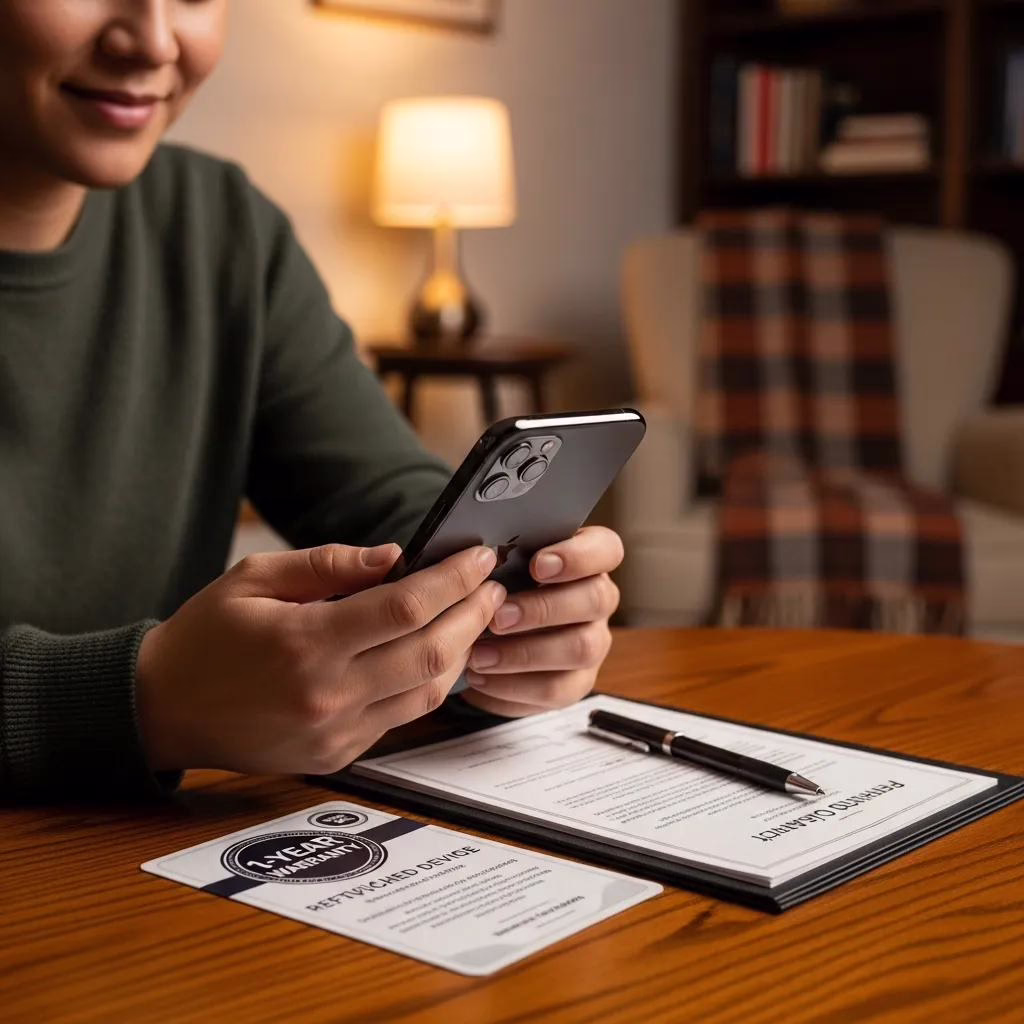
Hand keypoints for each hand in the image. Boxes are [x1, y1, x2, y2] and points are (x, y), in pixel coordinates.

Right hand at [135, 542, 504, 774]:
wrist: (163, 710)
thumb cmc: (206, 636)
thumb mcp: (254, 579)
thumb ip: (328, 565)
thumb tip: (395, 557)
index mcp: (305, 643)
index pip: (405, 607)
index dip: (453, 579)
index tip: (478, 557)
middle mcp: (328, 694)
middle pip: (431, 653)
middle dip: (473, 615)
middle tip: (492, 586)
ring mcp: (337, 732)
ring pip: (429, 692)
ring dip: (463, 652)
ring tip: (476, 617)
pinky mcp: (338, 755)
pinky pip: (403, 716)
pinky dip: (431, 683)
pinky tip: (438, 654)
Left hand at [460, 525, 622, 716]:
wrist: (487, 636)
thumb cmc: (496, 586)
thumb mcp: (497, 565)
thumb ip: (500, 556)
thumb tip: (479, 558)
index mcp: (587, 559)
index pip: (606, 549)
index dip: (578, 557)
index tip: (537, 565)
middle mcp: (598, 599)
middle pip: (596, 599)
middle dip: (543, 609)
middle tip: (498, 617)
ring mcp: (594, 642)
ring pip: (581, 648)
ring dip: (525, 653)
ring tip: (480, 655)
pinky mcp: (578, 681)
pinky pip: (557, 689)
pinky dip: (514, 686)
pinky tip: (481, 677)